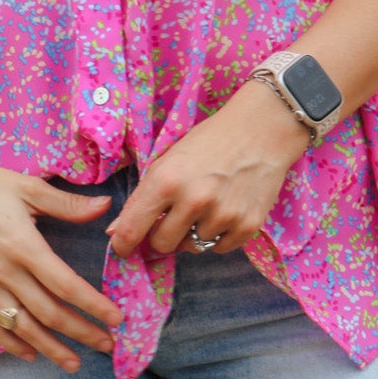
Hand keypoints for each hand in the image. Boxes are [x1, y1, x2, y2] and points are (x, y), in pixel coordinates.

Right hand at [0, 144, 123, 372]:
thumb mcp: (26, 186)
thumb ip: (66, 203)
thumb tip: (105, 207)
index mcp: (23, 245)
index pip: (65, 284)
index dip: (92, 305)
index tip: (116, 318)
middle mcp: (5, 272)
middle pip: (49, 313)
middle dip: (81, 332)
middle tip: (107, 345)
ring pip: (23, 327)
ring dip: (51, 349)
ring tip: (74, 364)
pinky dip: (11, 344)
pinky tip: (30, 354)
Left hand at [105, 78, 307, 258]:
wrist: (261, 130)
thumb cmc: (209, 140)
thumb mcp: (169, 159)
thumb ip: (144, 197)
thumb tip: (115, 232)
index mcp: (166, 180)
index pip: (132, 229)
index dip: (123, 244)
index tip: (122, 248)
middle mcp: (193, 201)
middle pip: (162, 245)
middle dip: (163, 234)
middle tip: (174, 216)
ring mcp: (223, 215)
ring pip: (193, 247)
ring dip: (194, 233)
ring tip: (206, 205)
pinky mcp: (248, 226)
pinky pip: (220, 248)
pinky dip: (219, 235)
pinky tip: (225, 209)